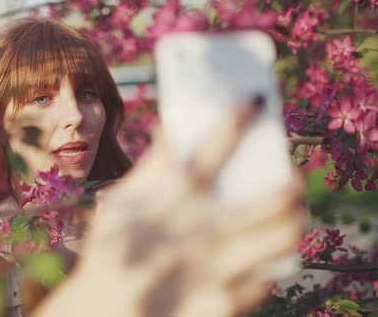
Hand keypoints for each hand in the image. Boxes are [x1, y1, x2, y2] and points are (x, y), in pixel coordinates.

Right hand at [35, 99, 306, 316]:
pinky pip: (265, 279)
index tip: (256, 99)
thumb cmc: (109, 254)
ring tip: (289, 217)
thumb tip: (173, 127)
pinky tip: (255, 259)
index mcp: (167, 206)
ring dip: (292, 221)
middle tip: (291, 177)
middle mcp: (195, 236)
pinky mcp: (222, 306)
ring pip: (281, 238)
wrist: (102, 316)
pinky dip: (266, 264)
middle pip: (267, 200)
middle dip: (288, 182)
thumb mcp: (119, 208)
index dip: (234, 121)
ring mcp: (213, 274)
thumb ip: (149, 169)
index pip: (209, 153)